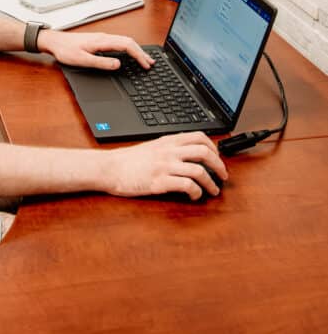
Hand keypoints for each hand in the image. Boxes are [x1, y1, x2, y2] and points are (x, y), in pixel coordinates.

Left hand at [38, 29, 153, 69]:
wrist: (55, 42)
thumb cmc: (66, 50)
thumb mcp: (83, 60)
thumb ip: (101, 63)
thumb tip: (118, 64)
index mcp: (102, 41)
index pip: (127, 45)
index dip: (139, 55)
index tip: (146, 64)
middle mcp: (104, 37)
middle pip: (129, 42)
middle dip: (141, 52)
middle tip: (151, 63)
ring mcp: (102, 38)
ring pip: (125, 41)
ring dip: (136, 50)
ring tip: (144, 59)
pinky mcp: (100, 40)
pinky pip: (119, 42)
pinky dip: (129, 48)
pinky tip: (129, 54)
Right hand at [102, 132, 227, 199]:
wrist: (110, 168)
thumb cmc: (129, 160)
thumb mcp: (152, 147)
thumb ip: (170, 148)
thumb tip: (188, 154)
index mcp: (168, 141)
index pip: (200, 137)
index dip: (214, 148)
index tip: (217, 158)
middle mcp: (169, 151)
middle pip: (204, 152)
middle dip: (219, 166)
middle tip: (223, 176)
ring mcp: (165, 166)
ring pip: (199, 170)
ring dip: (211, 183)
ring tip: (213, 191)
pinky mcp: (159, 181)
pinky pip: (186, 185)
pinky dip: (196, 192)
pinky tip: (195, 196)